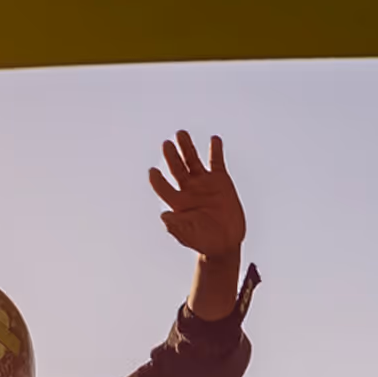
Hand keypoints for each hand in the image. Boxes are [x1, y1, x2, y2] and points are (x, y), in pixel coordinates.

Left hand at [148, 130, 245, 263]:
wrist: (225, 243)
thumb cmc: (203, 240)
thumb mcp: (187, 234)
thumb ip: (176, 226)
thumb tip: (164, 216)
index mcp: (177, 201)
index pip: (163, 186)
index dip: (157, 179)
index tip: (152, 171)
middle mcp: (188, 189)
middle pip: (177, 168)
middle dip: (171, 156)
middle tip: (166, 144)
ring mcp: (204, 183)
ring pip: (192, 160)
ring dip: (187, 147)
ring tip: (181, 133)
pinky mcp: (221, 181)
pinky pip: (216, 162)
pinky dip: (215, 150)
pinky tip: (214, 139)